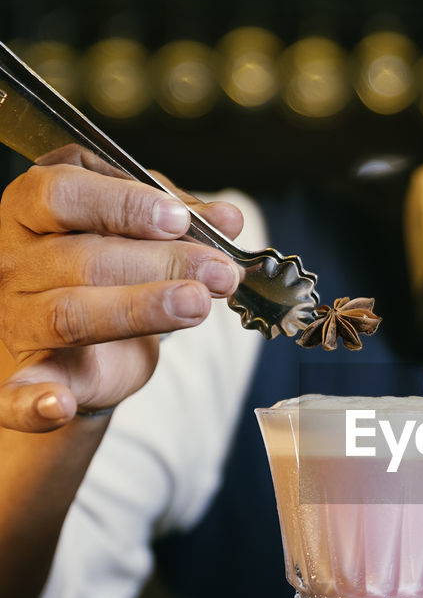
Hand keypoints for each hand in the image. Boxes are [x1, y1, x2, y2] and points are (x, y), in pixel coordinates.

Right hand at [0, 146, 242, 430]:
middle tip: (219, 272)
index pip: (63, 193)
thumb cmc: (106, 270)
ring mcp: (17, 318)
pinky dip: (33, 403)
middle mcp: (14, 261)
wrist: (81, 339)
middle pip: (81, 258)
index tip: (180, 219)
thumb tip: (227, 219)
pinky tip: (60, 405)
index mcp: (31, 209)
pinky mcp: (28, 375)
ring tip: (198, 305)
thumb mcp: (142, 233)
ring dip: (140, 310)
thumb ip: (180, 221)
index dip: (123, 204)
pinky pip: (15, 396)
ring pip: (69, 314)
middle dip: (162, 262)